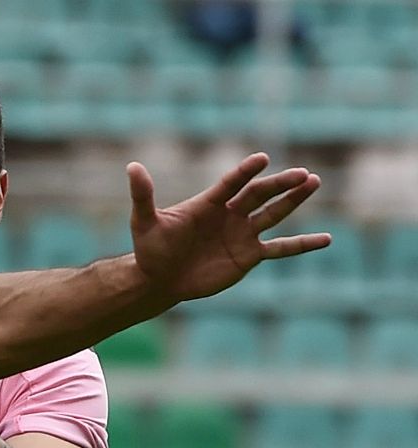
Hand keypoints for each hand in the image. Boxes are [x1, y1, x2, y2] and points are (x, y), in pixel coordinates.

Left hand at [127, 152, 328, 301]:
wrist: (159, 279)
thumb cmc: (150, 249)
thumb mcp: (143, 222)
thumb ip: (142, 195)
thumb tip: (132, 166)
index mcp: (208, 203)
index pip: (231, 183)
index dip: (244, 172)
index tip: (261, 159)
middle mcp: (230, 214)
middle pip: (259, 195)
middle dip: (280, 185)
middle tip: (303, 174)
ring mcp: (242, 234)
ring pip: (273, 214)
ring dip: (293, 201)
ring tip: (314, 183)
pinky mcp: (249, 256)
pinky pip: (280, 248)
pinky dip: (302, 244)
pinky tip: (326, 239)